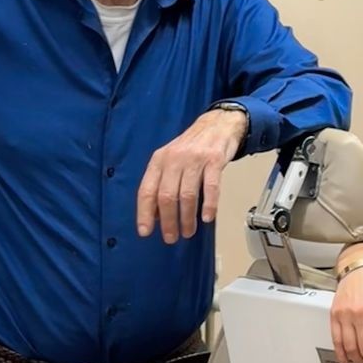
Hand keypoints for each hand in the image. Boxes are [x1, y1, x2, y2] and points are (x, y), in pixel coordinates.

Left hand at [137, 109, 247, 242]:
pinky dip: (209, 205)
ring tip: (188, 231)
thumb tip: (155, 215)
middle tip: (171, 237)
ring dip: (187, 218)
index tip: (146, 232)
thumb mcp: (170, 161)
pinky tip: (207, 218)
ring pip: (187, 195)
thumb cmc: (192, 147)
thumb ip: (161, 185)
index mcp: (159, 161)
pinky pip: (211, 187)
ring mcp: (195, 159)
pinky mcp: (214, 160)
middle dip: (168, 221)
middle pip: (166, 196)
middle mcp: (174, 159)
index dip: (145, 213)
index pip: (146, 190)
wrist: (217, 125)